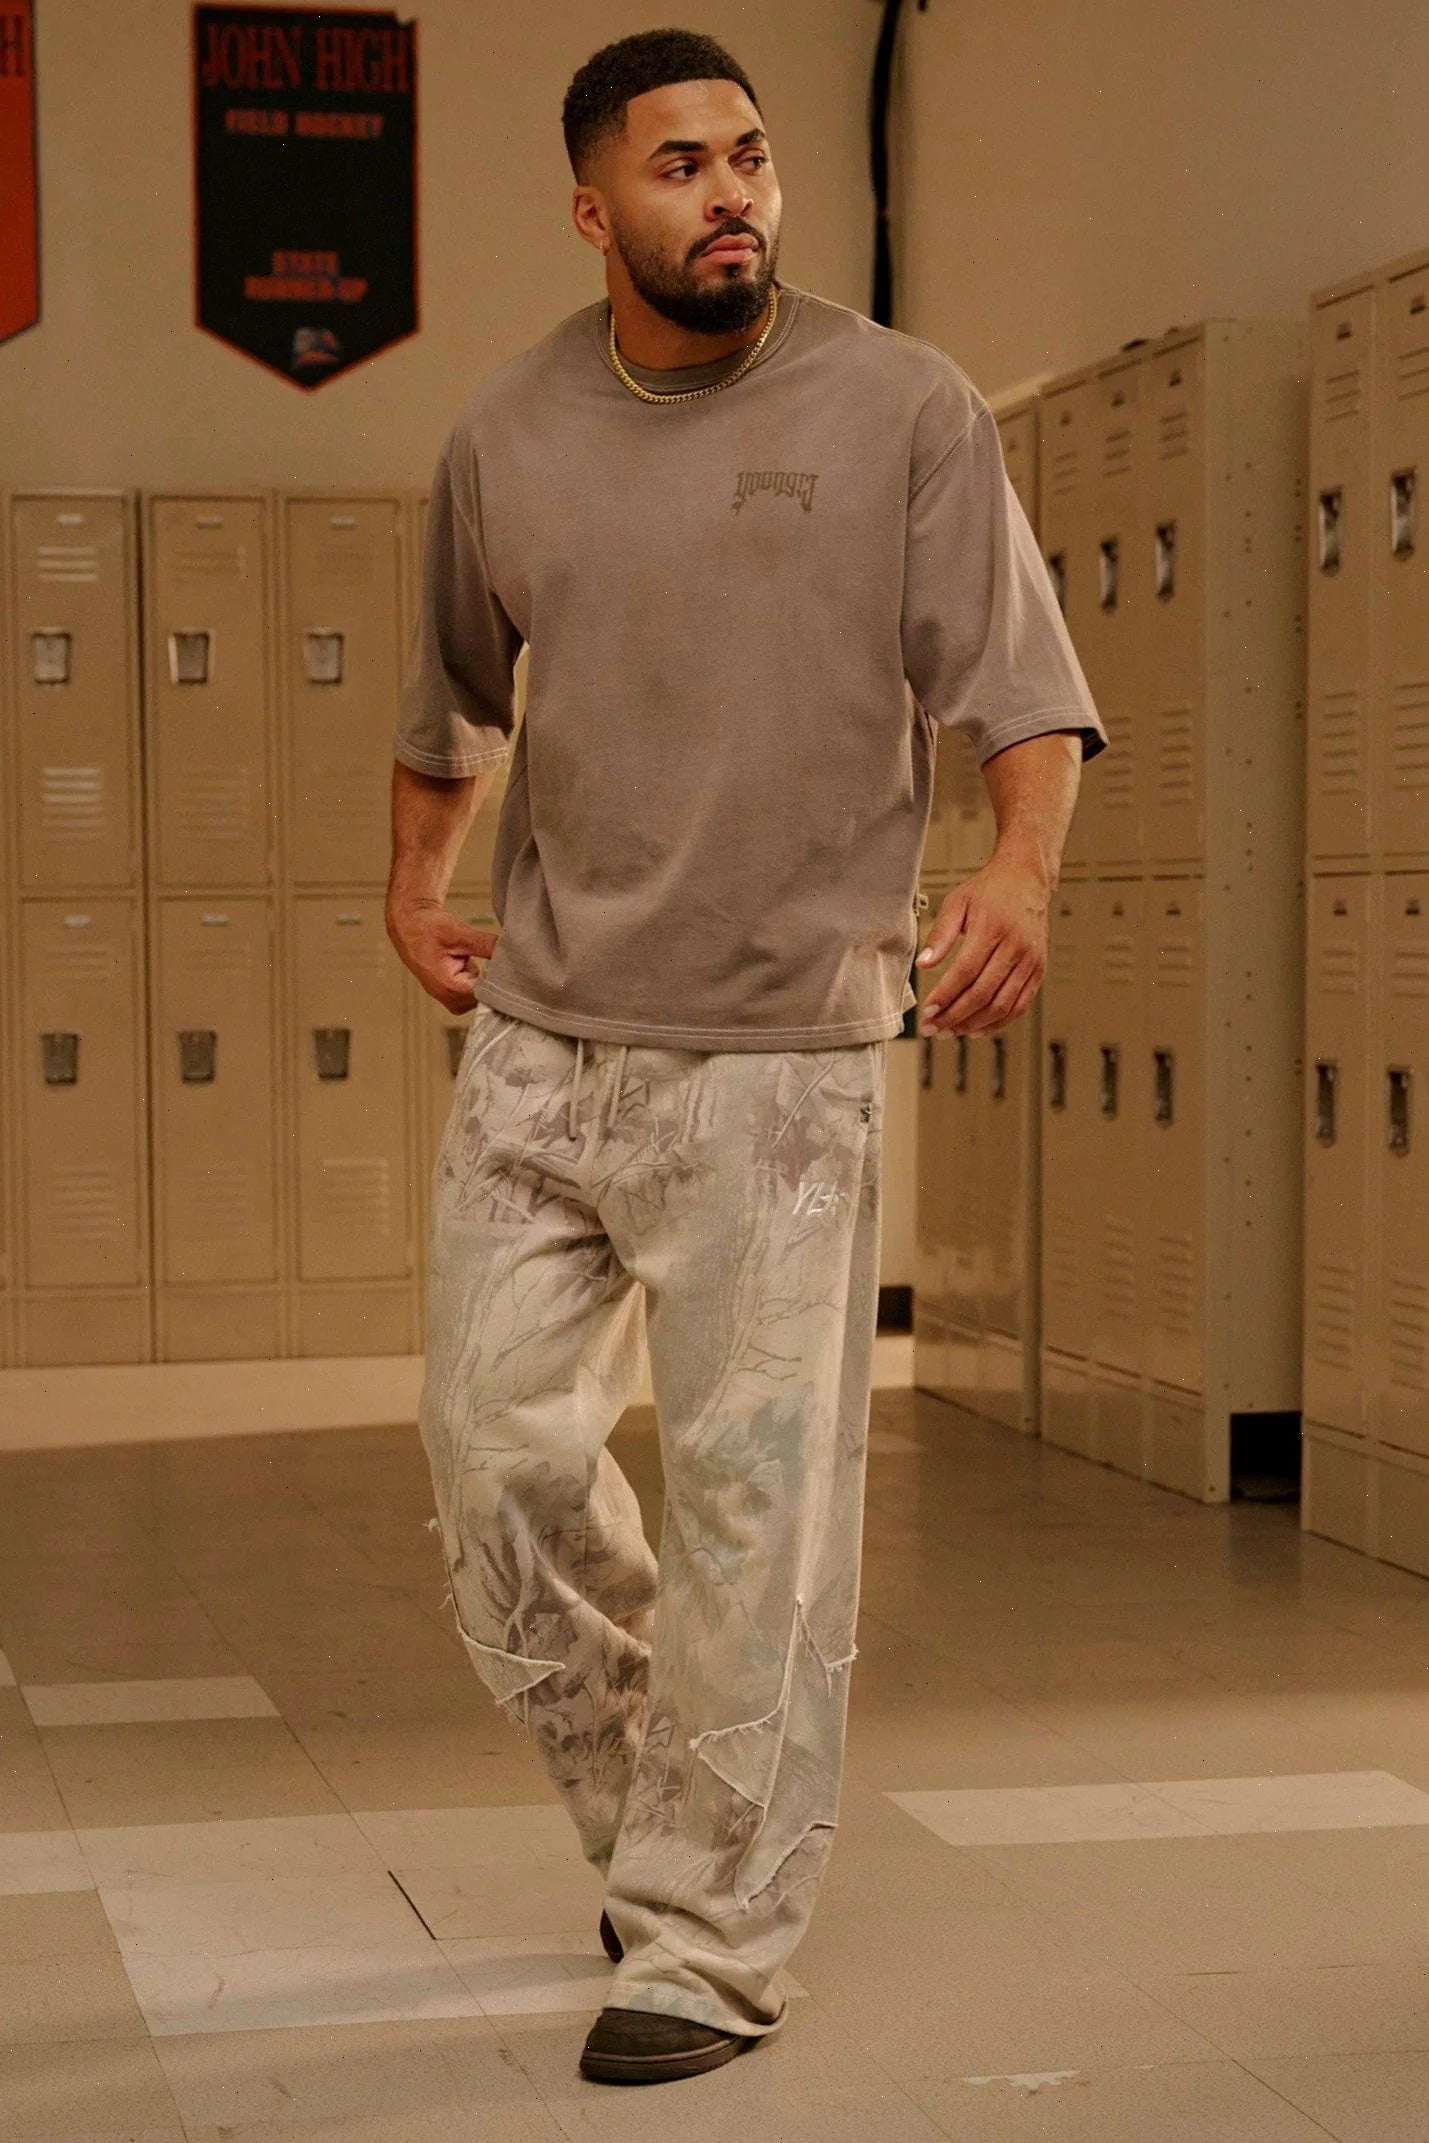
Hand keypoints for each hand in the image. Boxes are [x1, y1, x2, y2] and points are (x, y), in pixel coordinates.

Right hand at [386, 897, 499, 1013]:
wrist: (409, 925)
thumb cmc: (429, 928)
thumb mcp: (459, 932)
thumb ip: (486, 944)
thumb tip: (513, 950)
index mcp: (449, 987)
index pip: (488, 994)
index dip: (500, 980)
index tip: (509, 965)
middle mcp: (448, 998)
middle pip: (485, 998)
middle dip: (493, 980)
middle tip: (494, 957)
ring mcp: (448, 998)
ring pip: (481, 996)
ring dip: (485, 980)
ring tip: (475, 958)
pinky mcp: (450, 994)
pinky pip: (474, 993)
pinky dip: (478, 980)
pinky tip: (472, 963)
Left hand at [915, 852, 1050, 1036]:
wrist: (1027, 879)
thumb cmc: (990, 890)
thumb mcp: (957, 903)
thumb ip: (939, 935)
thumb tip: (924, 964)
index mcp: (993, 928)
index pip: (965, 972)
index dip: (945, 996)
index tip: (928, 1011)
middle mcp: (1016, 947)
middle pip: (983, 993)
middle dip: (954, 1016)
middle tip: (933, 1028)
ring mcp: (1030, 961)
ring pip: (1002, 1005)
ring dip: (973, 1024)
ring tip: (950, 1031)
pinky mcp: (1038, 970)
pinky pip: (1019, 1005)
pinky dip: (998, 1022)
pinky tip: (977, 1028)